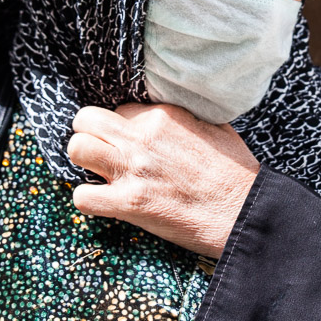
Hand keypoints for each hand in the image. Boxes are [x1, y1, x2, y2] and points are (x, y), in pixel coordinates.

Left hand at [66, 103, 260, 258]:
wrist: (243, 212)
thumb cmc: (235, 173)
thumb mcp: (216, 126)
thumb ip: (186, 116)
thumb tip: (172, 115)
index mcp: (163, 114)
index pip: (118, 109)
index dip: (120, 127)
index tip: (129, 143)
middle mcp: (142, 137)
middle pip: (85, 119)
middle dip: (89, 134)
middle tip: (102, 152)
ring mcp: (132, 169)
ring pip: (77, 149)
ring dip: (84, 162)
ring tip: (99, 174)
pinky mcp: (129, 203)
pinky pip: (82, 196)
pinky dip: (88, 201)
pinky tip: (105, 203)